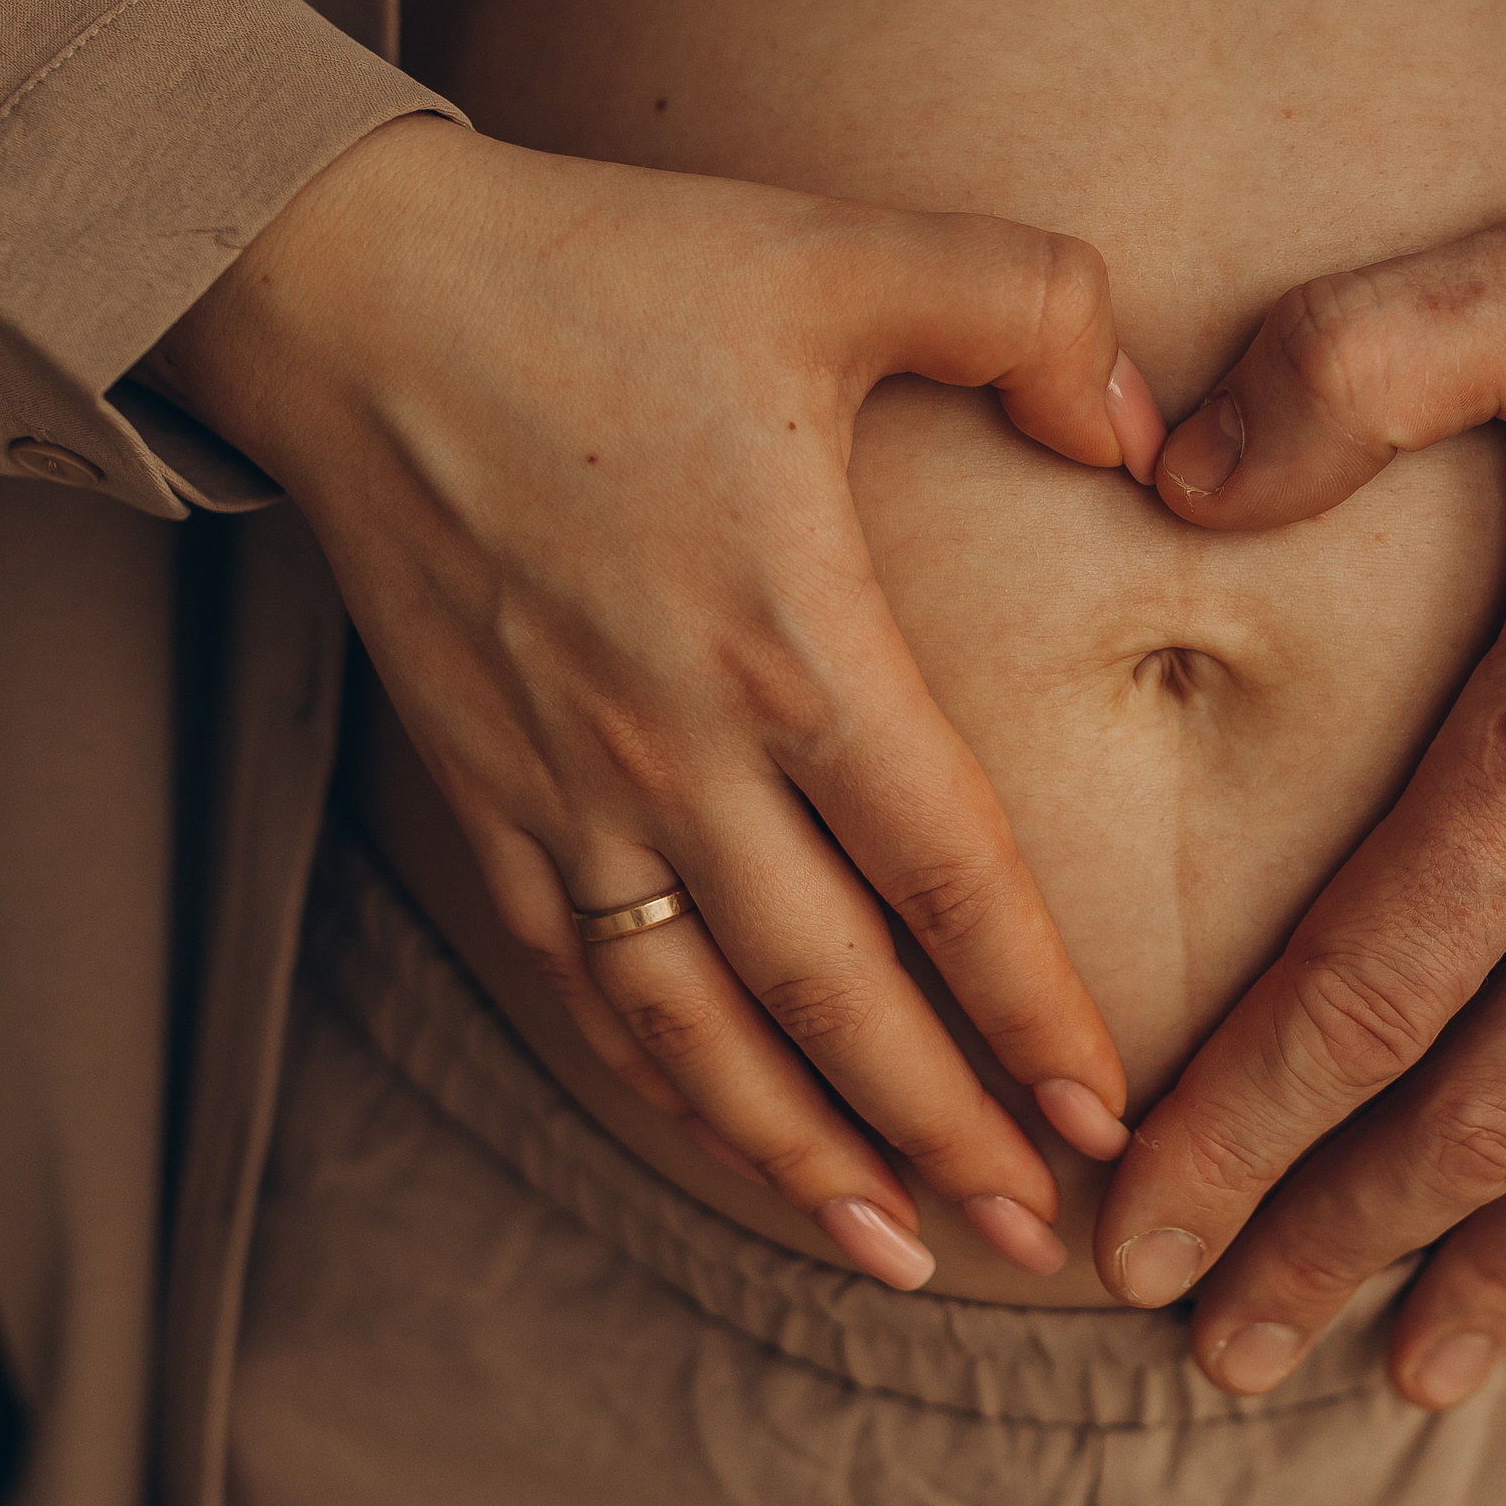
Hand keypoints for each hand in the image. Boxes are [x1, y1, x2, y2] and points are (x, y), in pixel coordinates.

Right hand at [149, 115, 1161, 1287]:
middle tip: (1039, 1238)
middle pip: (835, 998)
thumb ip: (1036, 313)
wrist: (351, 298)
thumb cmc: (609, 274)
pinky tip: (726, 1141)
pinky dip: (665, 1087)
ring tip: (899, 1255)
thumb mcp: (846, 251)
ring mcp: (572, 795)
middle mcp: (681, 752)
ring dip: (804, 1159)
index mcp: (794, 640)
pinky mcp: (488, 802)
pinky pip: (587, 990)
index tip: (1107, 1115)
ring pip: (701, 1034)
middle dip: (946, 1135)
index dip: (1033, 1009)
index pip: (947, 875)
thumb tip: (1154, 437)